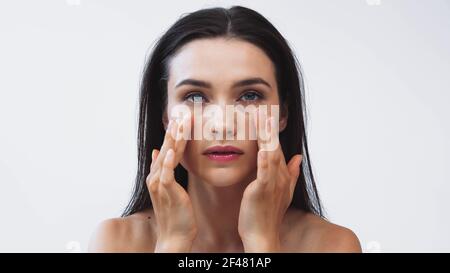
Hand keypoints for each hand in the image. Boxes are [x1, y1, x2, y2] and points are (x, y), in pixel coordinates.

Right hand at [146, 115, 196, 251]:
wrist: (174, 234)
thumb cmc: (176, 213)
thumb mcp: (169, 188)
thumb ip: (163, 169)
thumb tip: (157, 152)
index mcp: (158, 174)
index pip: (166, 149)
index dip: (173, 134)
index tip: (180, 118)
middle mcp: (155, 176)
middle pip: (165, 148)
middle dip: (173, 131)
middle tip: (181, 114)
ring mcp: (159, 183)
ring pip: (166, 157)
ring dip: (172, 140)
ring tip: (178, 124)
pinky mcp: (166, 191)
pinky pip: (166, 172)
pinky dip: (167, 160)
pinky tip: (169, 149)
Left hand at [238, 115, 301, 251]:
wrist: (262, 234)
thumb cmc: (267, 213)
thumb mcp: (282, 191)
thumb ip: (291, 173)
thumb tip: (298, 156)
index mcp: (282, 173)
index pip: (277, 145)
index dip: (272, 128)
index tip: (268, 110)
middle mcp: (280, 175)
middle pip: (275, 145)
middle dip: (270, 125)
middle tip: (265, 105)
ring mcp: (273, 182)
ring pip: (271, 153)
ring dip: (266, 135)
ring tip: (262, 117)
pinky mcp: (262, 190)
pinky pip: (264, 172)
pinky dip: (264, 160)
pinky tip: (263, 148)